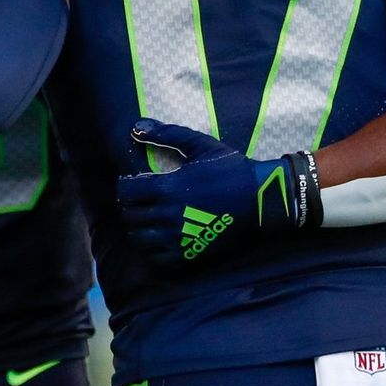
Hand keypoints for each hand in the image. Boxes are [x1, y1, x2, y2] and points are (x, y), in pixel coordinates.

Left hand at [116, 119, 319, 265]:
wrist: (260, 200)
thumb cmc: (230, 170)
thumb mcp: (200, 145)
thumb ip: (166, 134)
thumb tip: (135, 127)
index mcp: (167, 188)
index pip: (126, 192)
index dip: (125, 186)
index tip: (132, 183)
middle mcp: (167, 215)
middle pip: (129, 216)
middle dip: (130, 206)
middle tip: (140, 201)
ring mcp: (178, 237)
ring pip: (139, 238)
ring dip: (138, 228)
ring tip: (148, 219)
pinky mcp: (190, 253)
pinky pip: (157, 258)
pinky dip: (152, 250)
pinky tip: (160, 239)